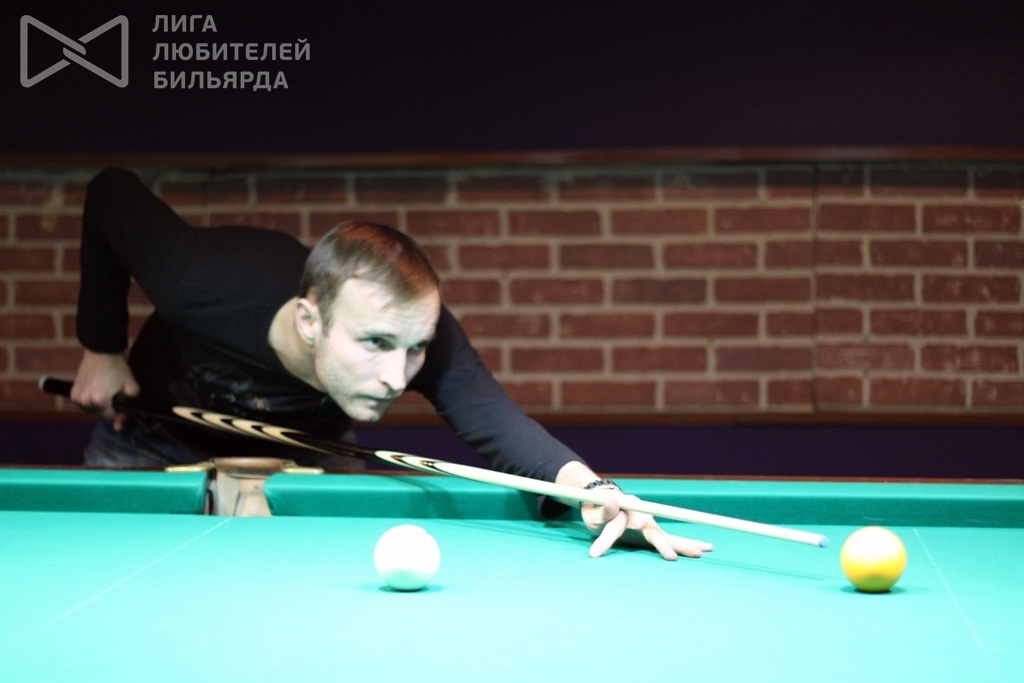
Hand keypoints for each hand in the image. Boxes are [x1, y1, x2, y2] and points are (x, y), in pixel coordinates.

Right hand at [71, 350, 139, 430]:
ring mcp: (77, 398)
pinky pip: (85, 404)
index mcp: (99, 401)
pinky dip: (92, 401)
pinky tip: (99, 390)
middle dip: (110, 409)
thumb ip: (128, 410)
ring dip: (100, 406)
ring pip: (92, 411)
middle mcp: (85, 401)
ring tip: (107, 392)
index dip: (119, 414)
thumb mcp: (132, 388)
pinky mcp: (72, 393)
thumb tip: (119, 426)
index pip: (110, 418)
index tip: (123, 408)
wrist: (101, 352)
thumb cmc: (118, 369)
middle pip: (100, 415)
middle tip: (116, 395)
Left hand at [582, 487, 712, 560]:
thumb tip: (611, 498)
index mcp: (626, 511)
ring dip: (685, 543)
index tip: (604, 554)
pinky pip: (669, 539)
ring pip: (668, 535)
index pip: (618, 528)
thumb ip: (603, 509)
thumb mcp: (593, 512)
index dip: (610, 541)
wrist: (604, 500)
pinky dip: (685, 544)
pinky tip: (703, 547)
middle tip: (678, 556)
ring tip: (705, 549)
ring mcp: (649, 524)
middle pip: (656, 532)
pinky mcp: (651, 532)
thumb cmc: (596, 508)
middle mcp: (642, 516)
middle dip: (665, 544)